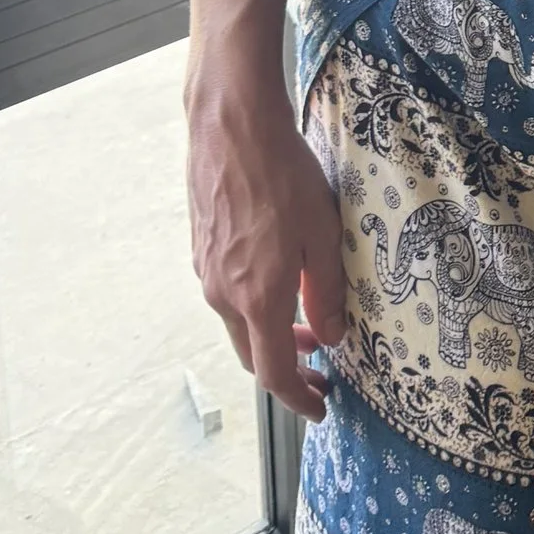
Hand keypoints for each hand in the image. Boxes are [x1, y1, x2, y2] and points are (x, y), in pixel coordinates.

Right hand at [186, 60, 347, 420]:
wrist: (231, 127)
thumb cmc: (283, 177)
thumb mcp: (324, 237)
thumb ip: (327, 294)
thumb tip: (332, 337)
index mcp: (256, 300)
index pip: (273, 374)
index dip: (298, 398)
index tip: (320, 406)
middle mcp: (222, 296)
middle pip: (252, 354)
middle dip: (288, 367)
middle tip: (322, 364)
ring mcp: (205, 272)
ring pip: (239, 323)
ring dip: (271, 333)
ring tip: (309, 322)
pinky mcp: (200, 249)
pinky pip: (227, 294)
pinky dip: (255, 305)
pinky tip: (281, 281)